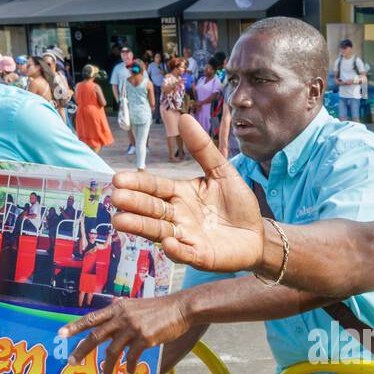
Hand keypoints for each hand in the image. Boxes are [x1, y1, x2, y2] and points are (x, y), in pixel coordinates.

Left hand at [58, 293, 190, 373]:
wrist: (181, 308)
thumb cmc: (161, 309)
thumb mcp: (137, 307)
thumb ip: (122, 315)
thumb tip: (110, 325)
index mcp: (118, 308)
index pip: (92, 318)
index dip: (75, 326)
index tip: (60, 333)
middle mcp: (122, 317)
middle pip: (95, 336)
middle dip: (81, 350)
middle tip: (72, 362)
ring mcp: (133, 327)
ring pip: (112, 351)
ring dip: (106, 366)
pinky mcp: (145, 338)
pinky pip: (131, 357)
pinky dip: (128, 367)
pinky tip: (127, 373)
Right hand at [110, 114, 263, 273]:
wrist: (258, 234)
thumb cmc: (237, 204)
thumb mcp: (222, 172)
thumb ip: (203, 149)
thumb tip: (184, 117)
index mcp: (180, 194)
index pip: (155, 187)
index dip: (138, 183)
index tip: (118, 179)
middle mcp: (177, 216)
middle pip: (152, 209)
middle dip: (133, 204)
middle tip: (116, 198)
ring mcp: (187, 237)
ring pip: (159, 232)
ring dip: (141, 227)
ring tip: (120, 221)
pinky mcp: (201, 256)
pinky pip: (186, 253)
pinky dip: (177, 250)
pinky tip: (168, 243)